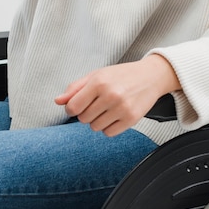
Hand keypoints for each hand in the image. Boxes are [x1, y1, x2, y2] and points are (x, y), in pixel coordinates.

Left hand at [54, 54, 179, 136]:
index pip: (73, 107)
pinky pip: (109, 133)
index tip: (77, 106)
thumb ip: (75, 88)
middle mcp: (110, 95)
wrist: (150, 76)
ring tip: (106, 108)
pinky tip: (114, 115)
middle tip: (96, 104)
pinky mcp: (132, 119)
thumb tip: (58, 101)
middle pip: (83, 118)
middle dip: (86, 113)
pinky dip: (108, 127)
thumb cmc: (121, 75)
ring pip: (95, 127)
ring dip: (97, 121)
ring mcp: (122, 108)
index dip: (71, 109)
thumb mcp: (96, 75)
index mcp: (98, 82)